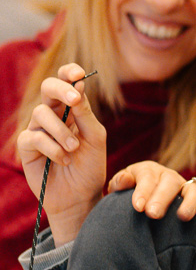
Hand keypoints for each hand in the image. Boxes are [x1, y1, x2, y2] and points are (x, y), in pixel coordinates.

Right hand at [17, 64, 106, 244]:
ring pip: (41, 113)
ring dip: (61, 130)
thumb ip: (86, 114)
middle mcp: (53, 116)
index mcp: (71, 109)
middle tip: (74, 99)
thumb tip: (78, 89)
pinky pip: (33, 137)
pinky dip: (52, 147)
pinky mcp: (27, 148)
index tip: (78, 73)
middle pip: (47, 88)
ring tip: (74, 148)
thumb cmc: (90, 167)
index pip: (66, 82)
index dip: (68, 73)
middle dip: (60, 89)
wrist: (81, 196)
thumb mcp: (95, 138)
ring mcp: (38, 130)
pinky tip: (64, 159)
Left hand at [109, 163, 195, 227]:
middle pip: (169, 182)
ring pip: (192, 191)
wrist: (138, 207)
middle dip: (162, 198)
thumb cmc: (126, 198)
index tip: (138, 207)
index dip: (143, 191)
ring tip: (183, 217)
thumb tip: (125, 180)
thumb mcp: (118, 189)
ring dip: (189, 203)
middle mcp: (169, 177)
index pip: (147, 177)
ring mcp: (184, 189)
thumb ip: (120, 183)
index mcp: (148, 171)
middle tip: (153, 214)